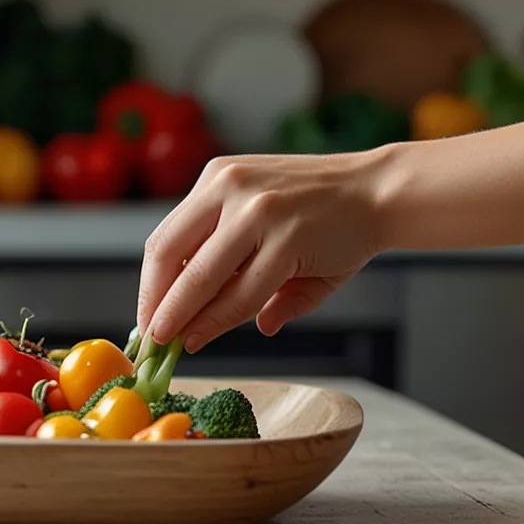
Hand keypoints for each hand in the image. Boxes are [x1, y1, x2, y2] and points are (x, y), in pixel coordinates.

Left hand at [136, 152, 389, 350]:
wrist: (380, 193)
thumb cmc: (326, 214)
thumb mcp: (270, 227)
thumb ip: (240, 271)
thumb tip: (243, 324)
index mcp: (218, 179)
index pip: (166, 237)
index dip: (149, 284)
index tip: (144, 317)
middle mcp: (230, 187)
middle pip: (169, 254)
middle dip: (155, 303)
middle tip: (149, 340)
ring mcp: (258, 210)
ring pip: (202, 277)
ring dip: (181, 317)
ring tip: (172, 344)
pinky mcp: (286, 238)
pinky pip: (242, 291)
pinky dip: (218, 320)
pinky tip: (204, 335)